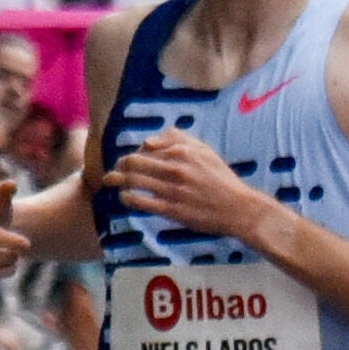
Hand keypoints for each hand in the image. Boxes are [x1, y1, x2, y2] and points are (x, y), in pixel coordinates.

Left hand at [108, 131, 276, 249]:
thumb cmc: (220, 179)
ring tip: (110, 183)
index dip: (132, 154)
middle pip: (133, 163)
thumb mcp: (204, 151)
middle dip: (118, 166)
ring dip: (117, 181)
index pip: (145, 148)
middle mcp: (176, 168)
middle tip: (112, 172)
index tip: (127, 162)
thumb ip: (177, 139)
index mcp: (183, 151)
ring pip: (133, 181)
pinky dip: (127, 198)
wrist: (238, 208)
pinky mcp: (172, 209)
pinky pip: (141, 201)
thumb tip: (148, 141)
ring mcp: (173, 189)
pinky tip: (124, 197)